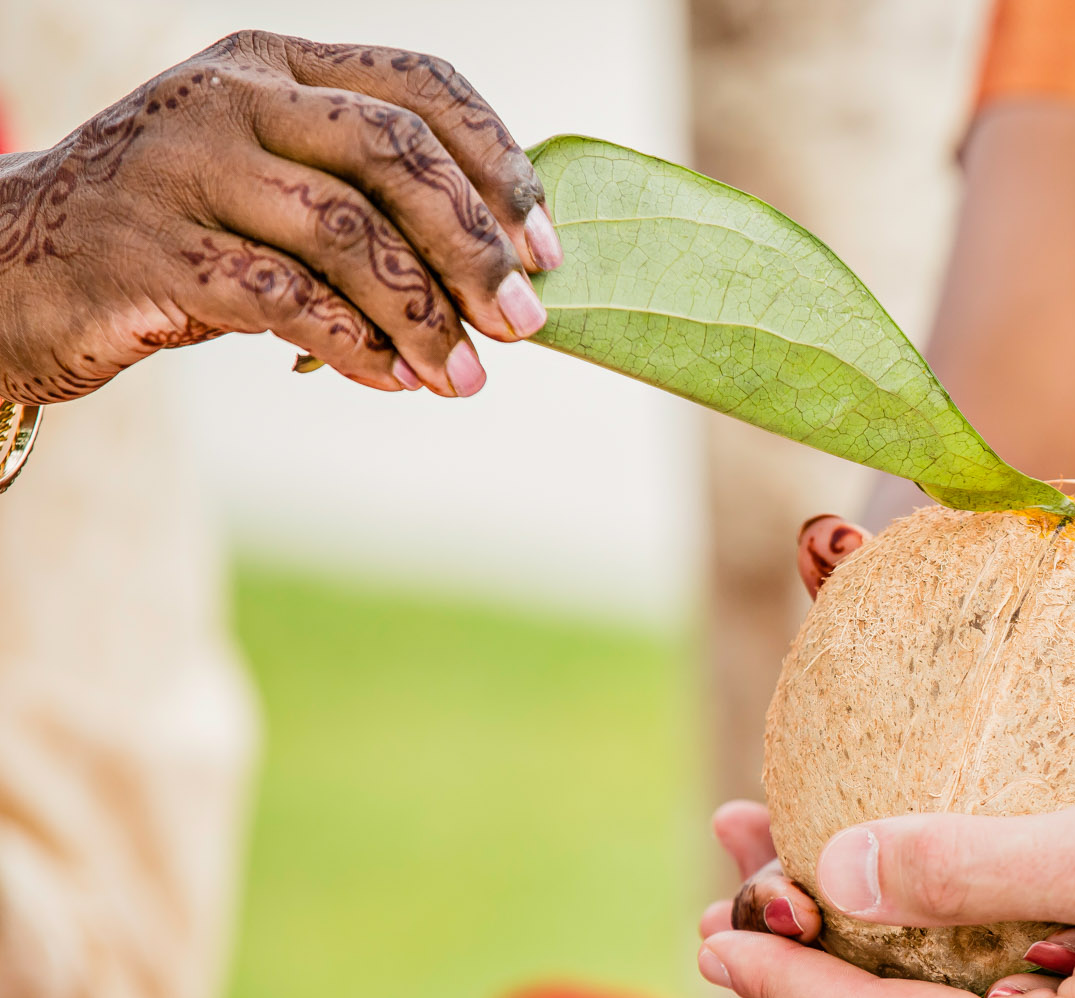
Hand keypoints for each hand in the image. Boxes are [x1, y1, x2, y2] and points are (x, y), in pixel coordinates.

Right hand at [0, 30, 564, 403]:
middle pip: (392, 153)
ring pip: (343, 233)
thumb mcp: (272, 186)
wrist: (13, 263)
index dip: (499, 165)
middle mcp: (229, 96)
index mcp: (275, 64)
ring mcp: (181, 166)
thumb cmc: (180, 231)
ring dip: (422, 315)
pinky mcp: (147, 249)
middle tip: (521, 322)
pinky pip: (281, 301)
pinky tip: (393, 380)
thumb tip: (504, 270)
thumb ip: (366, 202)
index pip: (421, 84)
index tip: (545, 247)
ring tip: (464, 376)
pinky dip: (353, 347)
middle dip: (473, 246)